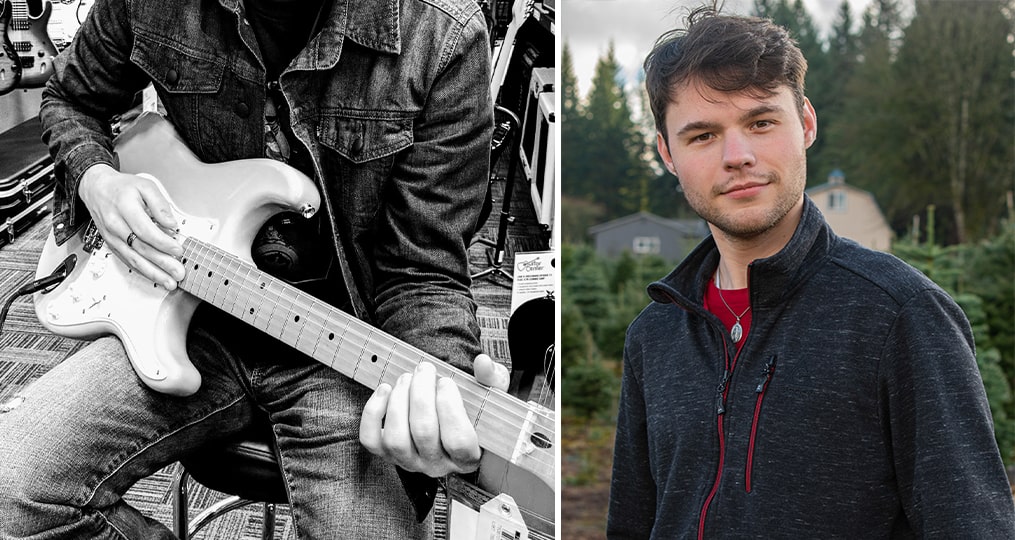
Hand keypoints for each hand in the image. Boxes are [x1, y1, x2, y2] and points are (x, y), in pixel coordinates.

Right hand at [78, 164, 184, 288]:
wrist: (96, 189)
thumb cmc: (122, 188)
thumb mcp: (145, 186)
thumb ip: (160, 205)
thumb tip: (171, 224)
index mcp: (125, 208)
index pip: (145, 231)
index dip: (163, 243)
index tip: (178, 250)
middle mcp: (116, 225)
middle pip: (140, 248)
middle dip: (162, 263)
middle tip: (178, 273)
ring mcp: (112, 237)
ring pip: (133, 259)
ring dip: (152, 273)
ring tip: (168, 282)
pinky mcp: (111, 244)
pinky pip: (127, 260)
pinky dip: (142, 270)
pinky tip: (154, 276)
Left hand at [359, 354, 509, 477]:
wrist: (449, 418)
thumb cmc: (472, 408)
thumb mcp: (490, 394)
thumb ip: (492, 378)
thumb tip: (482, 363)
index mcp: (468, 456)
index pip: (458, 441)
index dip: (450, 408)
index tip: (447, 381)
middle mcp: (437, 465)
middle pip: (424, 434)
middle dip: (421, 395)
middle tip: (425, 369)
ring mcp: (409, 462)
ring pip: (396, 439)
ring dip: (399, 402)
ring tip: (407, 378)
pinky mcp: (386, 454)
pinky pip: (371, 440)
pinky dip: (373, 413)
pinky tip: (385, 390)